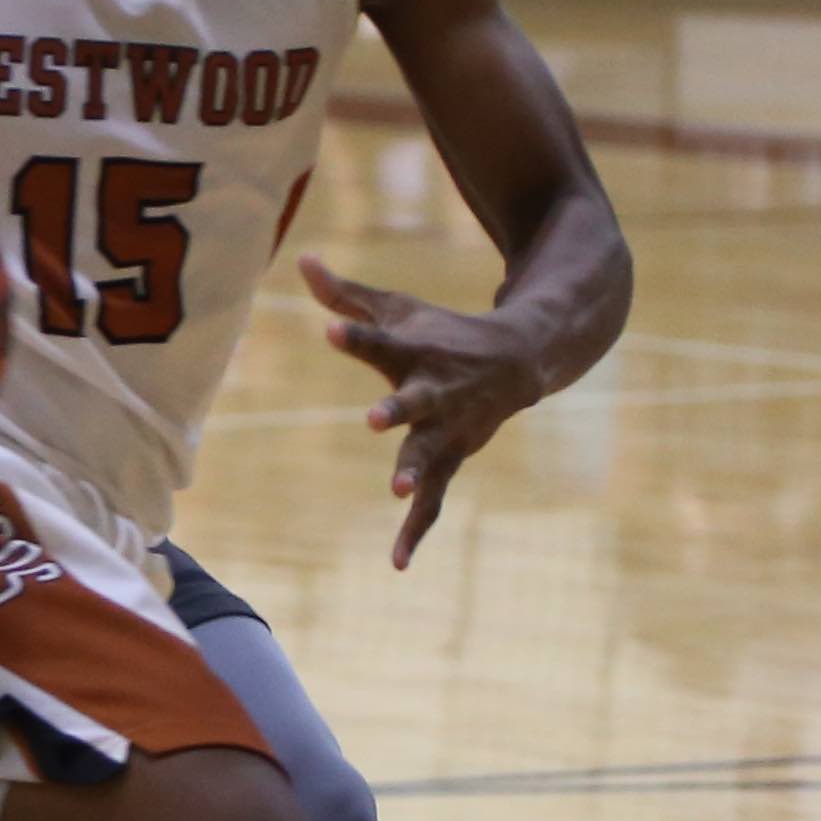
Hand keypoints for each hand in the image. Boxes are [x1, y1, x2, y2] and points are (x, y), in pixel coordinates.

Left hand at [298, 258, 552, 568]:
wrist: (517, 361)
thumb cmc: (442, 333)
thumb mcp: (396, 309)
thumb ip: (346, 295)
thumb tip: (302, 258)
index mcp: (415, 351)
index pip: (379, 341)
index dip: (355, 337)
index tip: (330, 329)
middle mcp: (433, 391)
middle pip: (413, 401)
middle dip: (396, 410)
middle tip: (375, 418)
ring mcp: (446, 429)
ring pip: (429, 452)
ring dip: (414, 470)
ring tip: (396, 490)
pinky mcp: (451, 459)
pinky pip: (434, 501)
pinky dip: (417, 531)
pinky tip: (397, 563)